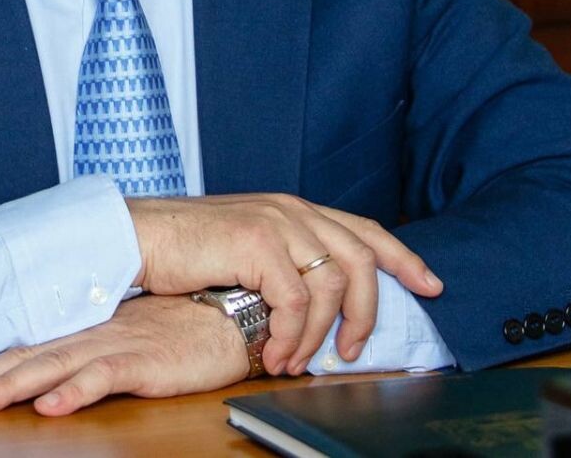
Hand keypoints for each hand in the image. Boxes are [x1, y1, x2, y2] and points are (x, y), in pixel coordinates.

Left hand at [0, 294, 247, 415]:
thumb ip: (86, 351)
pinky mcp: (146, 360)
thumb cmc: (180, 326)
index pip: (21, 346)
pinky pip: (106, 376)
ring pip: (53, 366)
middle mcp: (91, 333)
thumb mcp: (124, 337)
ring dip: (11, 385)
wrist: (231, 312)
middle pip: (25, 357)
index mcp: (83, 328)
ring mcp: (116, 345)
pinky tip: (51, 405)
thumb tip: (45, 372)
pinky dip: (77, 390)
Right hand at [127, 194, 442, 374]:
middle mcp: (291, 208)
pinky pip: (294, 301)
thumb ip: (284, 261)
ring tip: (296, 363)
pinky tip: (273, 354)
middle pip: (360, 258)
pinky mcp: (257, 242)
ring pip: (330, 285)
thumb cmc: (185, 249)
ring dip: (319, 335)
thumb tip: (317, 306)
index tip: (431, 284)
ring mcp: (276, 221)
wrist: (139, 236)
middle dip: (367, 312)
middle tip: (353, 351)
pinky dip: (290, 335)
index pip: (363, 228)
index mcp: (292, 207)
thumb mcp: (245, 249)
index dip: (402, 256)